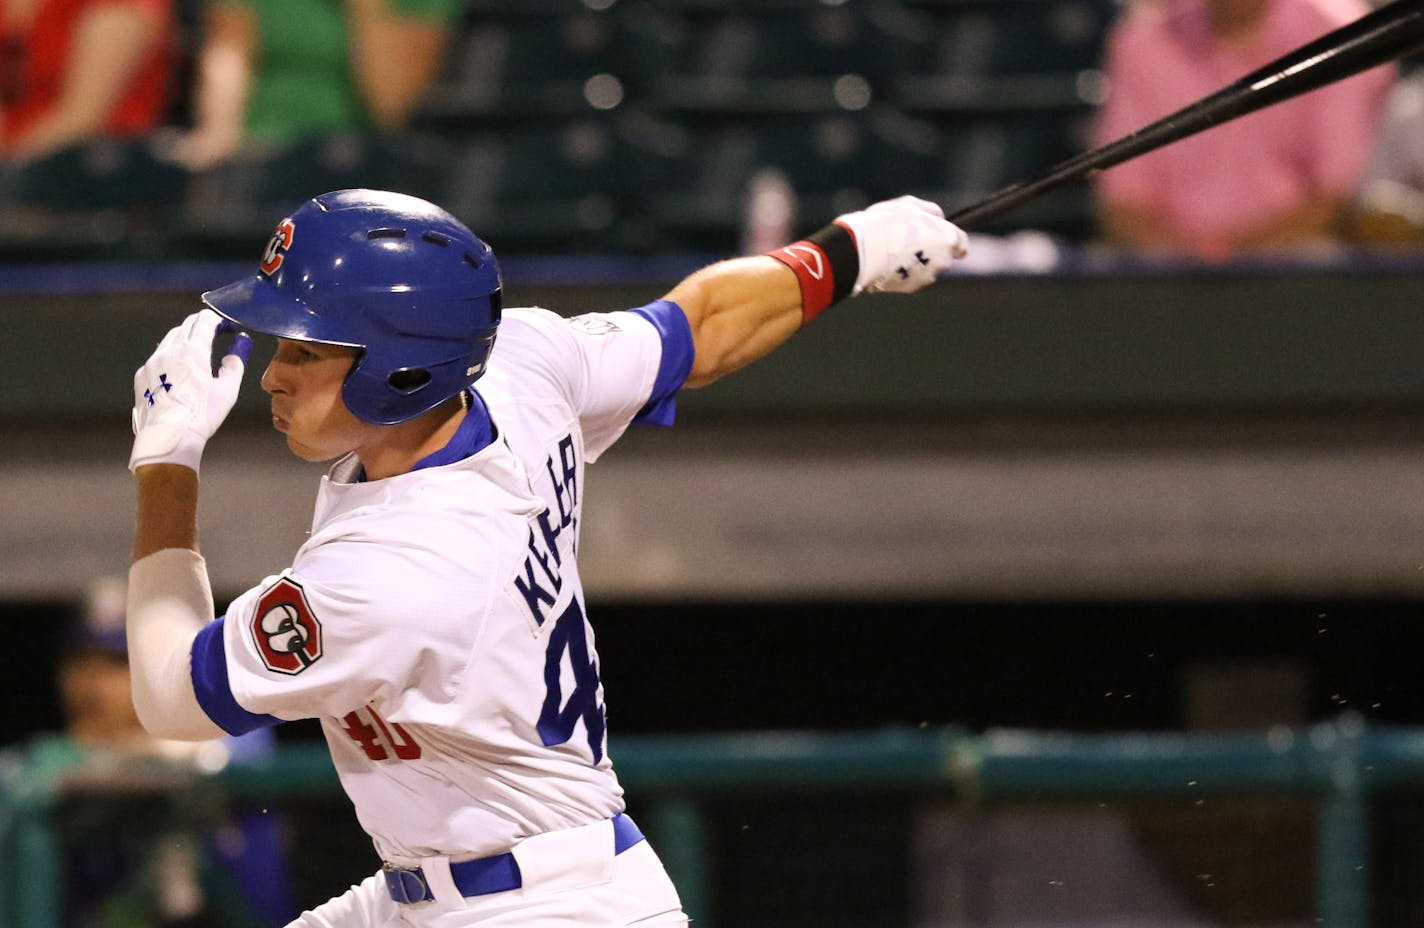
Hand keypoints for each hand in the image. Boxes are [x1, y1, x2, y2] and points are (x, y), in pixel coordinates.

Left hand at [130, 309, 250, 472]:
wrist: (168, 436)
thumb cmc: (202, 415)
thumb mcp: (227, 391)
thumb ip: (234, 365)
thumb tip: (236, 350)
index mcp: (193, 351)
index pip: (204, 321)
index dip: (217, 319)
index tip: (226, 326)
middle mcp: (170, 350)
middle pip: (185, 325)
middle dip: (201, 325)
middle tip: (214, 333)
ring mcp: (152, 362)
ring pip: (169, 339)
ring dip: (185, 338)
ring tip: (196, 351)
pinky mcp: (141, 375)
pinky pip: (158, 357)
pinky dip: (170, 356)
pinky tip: (177, 371)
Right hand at [833, 195, 968, 293]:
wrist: (863, 250)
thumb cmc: (886, 223)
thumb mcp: (909, 205)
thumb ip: (930, 211)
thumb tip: (939, 217)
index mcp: (948, 238)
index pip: (962, 243)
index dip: (954, 241)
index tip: (944, 239)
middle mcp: (943, 261)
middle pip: (944, 257)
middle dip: (932, 250)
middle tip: (911, 240)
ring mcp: (928, 276)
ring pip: (928, 268)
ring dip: (918, 262)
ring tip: (896, 250)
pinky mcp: (912, 287)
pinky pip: (913, 278)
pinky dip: (906, 271)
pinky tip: (890, 262)